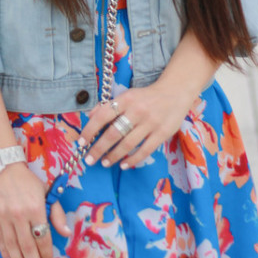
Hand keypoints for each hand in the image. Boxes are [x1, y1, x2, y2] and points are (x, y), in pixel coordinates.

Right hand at [0, 163, 69, 257]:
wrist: (0, 165)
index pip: (43, 236)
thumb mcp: (45, 191)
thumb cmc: (26, 179)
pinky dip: (5, 252)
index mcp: (36, 207)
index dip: (46, 253)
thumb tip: (66, 233)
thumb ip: (56, 212)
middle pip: (28, 245)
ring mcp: (3, 216)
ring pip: (12, 245)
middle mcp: (19, 214)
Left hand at [79, 81, 193, 169]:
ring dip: (113, 156)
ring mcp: (151, 123)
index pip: (103, 115)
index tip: (81, 142)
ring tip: (104, 163)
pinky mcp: (162, 133)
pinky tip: (123, 165)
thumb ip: (109, 105)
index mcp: (126, 99)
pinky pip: (145, 150)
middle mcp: (137, 111)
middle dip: (99, 148)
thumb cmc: (146, 96)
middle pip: (114, 133)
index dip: (90, 129)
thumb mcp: (127, 95)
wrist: (176, 92)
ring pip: (128, 144)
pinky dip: (132, 159)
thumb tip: (90, 116)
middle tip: (89, 159)